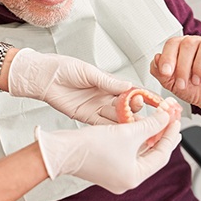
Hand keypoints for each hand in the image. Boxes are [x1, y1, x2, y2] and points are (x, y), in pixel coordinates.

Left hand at [8, 48, 131, 123]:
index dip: (142, 95)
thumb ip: (108, 82)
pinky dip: (111, 128)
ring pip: (116, 117)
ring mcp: (96, 107)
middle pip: (125, 105)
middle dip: (135, 109)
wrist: (44, 77)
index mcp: (107, 82)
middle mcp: (104, 96)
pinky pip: (102, 124)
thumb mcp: (88, 72)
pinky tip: (121, 132)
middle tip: (142, 111)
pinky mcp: (86, 117)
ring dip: (126, 121)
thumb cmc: (64, 68)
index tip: (156, 100)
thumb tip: (128, 85)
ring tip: (136, 125)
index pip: (129, 90)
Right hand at [35, 110, 180, 193]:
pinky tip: (137, 126)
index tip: (175, 120)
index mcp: (134, 177)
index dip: (170, 135)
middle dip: (160, 135)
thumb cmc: (90, 146)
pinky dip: (134, 138)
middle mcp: (126, 178)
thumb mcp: (126, 132)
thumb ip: (150, 124)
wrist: (62, 149)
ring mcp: (115, 172)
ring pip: (138, 151)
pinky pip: (127, 151)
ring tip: (157, 121)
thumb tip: (166, 116)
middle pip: (151, 154)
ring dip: (147, 135)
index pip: (161, 155)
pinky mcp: (106, 164)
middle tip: (170, 121)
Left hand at [150, 35, 200, 116]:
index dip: (167, 57)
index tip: (165, 72)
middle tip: (183, 83)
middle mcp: (200, 44)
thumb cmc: (197, 91)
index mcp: (184, 48)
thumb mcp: (173, 85)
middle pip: (188, 43)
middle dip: (182, 66)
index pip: (173, 43)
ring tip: (197, 81)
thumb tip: (156, 59)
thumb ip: (161, 73)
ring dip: (199, 66)